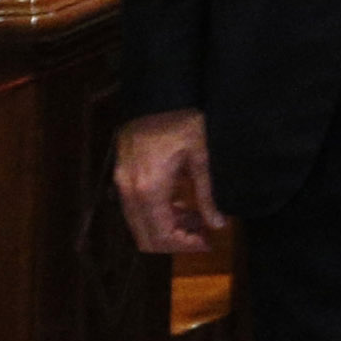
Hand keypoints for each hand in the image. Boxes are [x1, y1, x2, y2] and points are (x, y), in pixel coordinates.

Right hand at [114, 108, 226, 252]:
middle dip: (175, 242)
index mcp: (149, 190)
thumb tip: (219, 224)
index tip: (207, 244)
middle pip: (146, 238)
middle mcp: (130, 193)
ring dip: (166, 229)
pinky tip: (180, 205)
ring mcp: (122, 185)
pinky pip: (136, 209)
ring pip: (139, 225)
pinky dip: (156, 215)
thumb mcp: (201, 158)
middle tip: (203, 236)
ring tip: (196, 220)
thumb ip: (207, 195)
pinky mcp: (122, 177)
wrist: (157, 94)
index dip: (185, 246)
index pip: (162, 236)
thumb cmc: (182, 121)